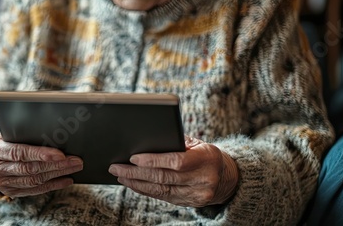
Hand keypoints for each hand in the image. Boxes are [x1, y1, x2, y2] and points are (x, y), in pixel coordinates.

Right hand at [0, 134, 82, 197]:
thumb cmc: (3, 137)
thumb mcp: (7, 130)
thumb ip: (24, 133)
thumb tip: (54, 133)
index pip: (18, 152)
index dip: (40, 154)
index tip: (60, 154)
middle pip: (29, 168)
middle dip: (56, 164)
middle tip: (75, 160)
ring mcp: (0, 183)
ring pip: (34, 180)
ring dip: (58, 174)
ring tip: (74, 167)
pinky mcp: (9, 192)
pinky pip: (35, 190)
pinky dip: (53, 184)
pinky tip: (66, 179)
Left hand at [108, 136, 238, 206]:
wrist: (226, 178)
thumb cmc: (205, 154)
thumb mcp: (198, 144)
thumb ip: (177, 142)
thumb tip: (147, 140)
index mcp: (206, 158)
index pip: (176, 161)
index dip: (154, 161)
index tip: (133, 158)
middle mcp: (203, 179)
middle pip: (164, 177)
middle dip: (137, 173)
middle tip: (116, 167)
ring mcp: (197, 194)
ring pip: (161, 190)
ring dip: (137, 183)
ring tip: (120, 176)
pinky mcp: (189, 203)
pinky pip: (163, 197)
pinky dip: (145, 190)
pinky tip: (132, 184)